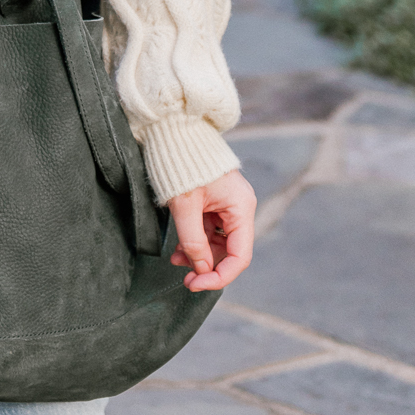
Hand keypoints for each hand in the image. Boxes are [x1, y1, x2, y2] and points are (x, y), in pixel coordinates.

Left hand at [168, 170, 255, 291]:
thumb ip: (193, 241)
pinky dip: (194, 240)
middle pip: (229, 250)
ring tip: (175, 258)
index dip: (219, 276)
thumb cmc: (182, 163)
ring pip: (217, 242)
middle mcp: (239, 207)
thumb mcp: (185, 206)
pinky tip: (178, 247)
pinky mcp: (214, 201)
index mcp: (241, 207)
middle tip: (183, 276)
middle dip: (206, 265)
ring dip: (197, 254)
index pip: (239, 256)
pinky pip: (208, 230)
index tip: (195, 284)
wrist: (173, 130)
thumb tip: (201, 269)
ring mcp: (226, 204)